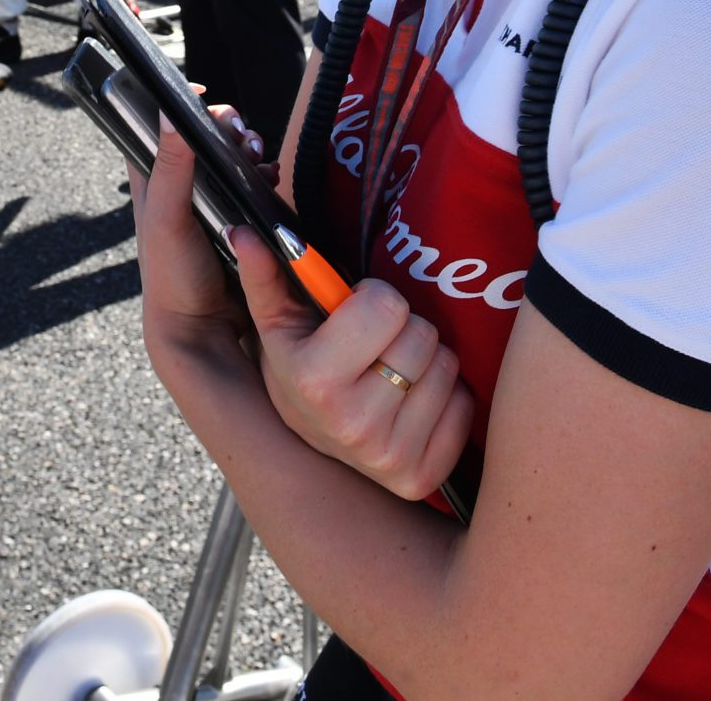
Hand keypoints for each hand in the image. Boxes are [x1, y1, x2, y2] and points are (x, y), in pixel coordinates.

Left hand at [131, 114, 255, 362]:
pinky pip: (253, 184)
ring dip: (249, 148)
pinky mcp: (237, 218)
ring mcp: (210, 202)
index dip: (176, 104)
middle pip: (204, 135)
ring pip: (232, 157)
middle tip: (239, 133)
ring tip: (258, 156)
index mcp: (152, 180)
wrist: (201, 329)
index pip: (158, 126)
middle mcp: (179, 186)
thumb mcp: (167, 217)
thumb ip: (171, 167)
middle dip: (227, 126)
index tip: (200, 94)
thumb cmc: (170, 275)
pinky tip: (271, 177)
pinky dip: (264, 174)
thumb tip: (171, 113)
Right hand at [231, 199, 474, 502]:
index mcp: (313, 380)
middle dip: (404, 330)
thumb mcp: (279, 322)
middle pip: (423, 335)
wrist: (311, 442)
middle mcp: (350, 425)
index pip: (387, 307)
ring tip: (392, 374)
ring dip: (426, 363)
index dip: (374, 300)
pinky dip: (446, 399)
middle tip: (378, 347)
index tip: (356, 315)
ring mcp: (388, 458)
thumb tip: (245, 232)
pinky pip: (465, 406)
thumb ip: (265, 274)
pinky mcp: (421, 478)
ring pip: (448, 368)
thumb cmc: (302, 366)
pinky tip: (411, 405)